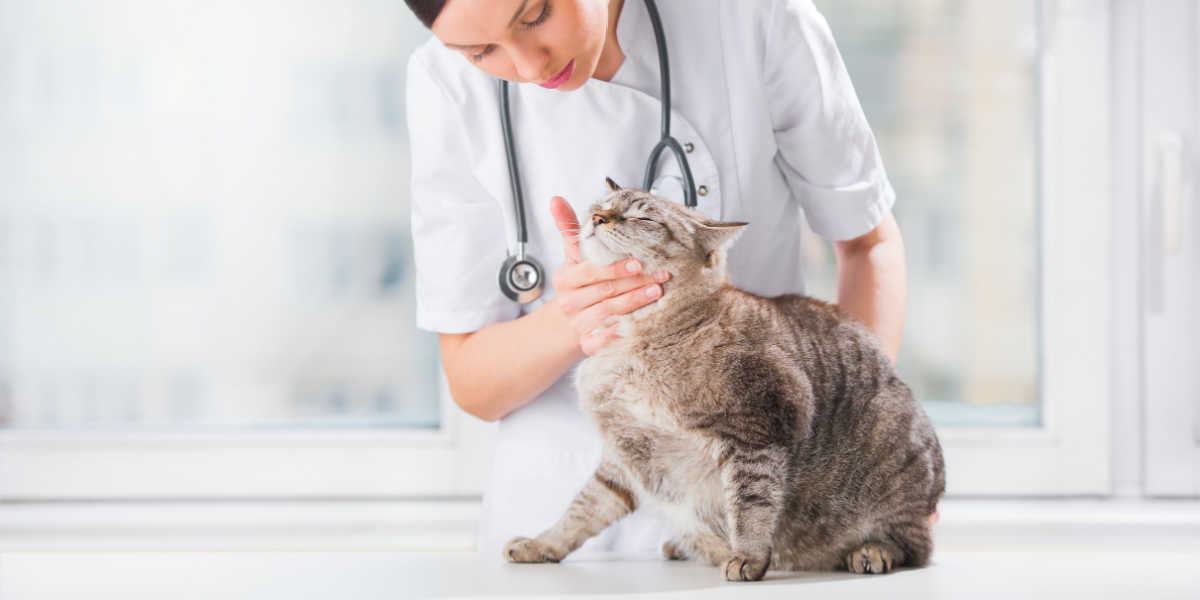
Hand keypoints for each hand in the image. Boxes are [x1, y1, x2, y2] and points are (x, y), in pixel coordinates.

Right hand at [549, 196, 670, 355]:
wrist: (562, 327)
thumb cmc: (576, 286)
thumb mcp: (571, 257)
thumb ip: (568, 228)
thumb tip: (556, 199)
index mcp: (565, 279)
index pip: (591, 272)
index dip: (615, 267)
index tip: (639, 261)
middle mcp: (570, 303)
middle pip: (605, 291)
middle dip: (636, 282)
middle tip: (661, 274)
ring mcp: (578, 325)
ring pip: (609, 313)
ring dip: (635, 303)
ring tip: (658, 293)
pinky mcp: (588, 345)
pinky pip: (605, 341)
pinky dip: (621, 334)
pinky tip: (641, 327)